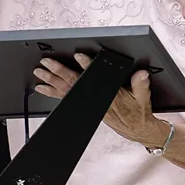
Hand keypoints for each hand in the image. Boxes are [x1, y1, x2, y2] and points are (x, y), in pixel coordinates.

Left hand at [33, 54, 162, 145]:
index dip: (87, 66)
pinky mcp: (84, 106)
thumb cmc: (137, 112)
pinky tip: (44, 87)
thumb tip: (141, 74)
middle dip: (59, 72)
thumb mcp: (143, 98)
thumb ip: (141, 84)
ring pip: (66, 91)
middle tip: (48, 63)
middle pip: (74, 84)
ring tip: (40, 73)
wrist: (134, 128)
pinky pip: (65, 99)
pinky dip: (53, 93)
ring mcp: (88, 104)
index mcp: (110, 95)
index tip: (79, 57)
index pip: (96, 78)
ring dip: (52, 82)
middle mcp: (95, 99)